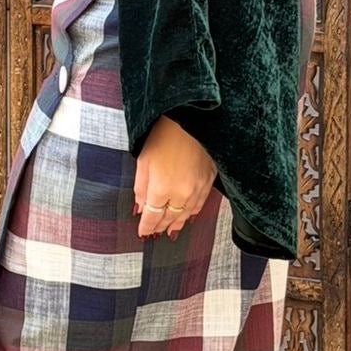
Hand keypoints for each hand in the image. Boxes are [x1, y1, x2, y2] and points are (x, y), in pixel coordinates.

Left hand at [134, 117, 217, 240]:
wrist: (190, 117)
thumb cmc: (164, 134)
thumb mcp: (143, 161)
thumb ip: (141, 189)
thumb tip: (141, 208)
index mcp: (162, 189)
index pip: (153, 216)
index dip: (147, 226)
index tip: (142, 232)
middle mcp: (182, 193)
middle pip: (170, 218)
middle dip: (161, 226)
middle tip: (155, 233)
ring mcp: (198, 187)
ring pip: (187, 213)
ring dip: (177, 223)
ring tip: (171, 231)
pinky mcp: (209, 179)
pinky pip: (200, 203)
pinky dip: (192, 212)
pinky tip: (188, 216)